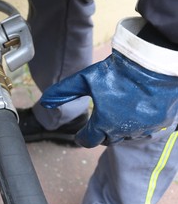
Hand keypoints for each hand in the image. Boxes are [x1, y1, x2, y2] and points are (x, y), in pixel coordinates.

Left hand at [40, 50, 177, 147]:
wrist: (152, 62)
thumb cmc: (116, 72)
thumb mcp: (84, 80)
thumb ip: (63, 92)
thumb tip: (44, 102)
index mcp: (104, 123)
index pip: (88, 141)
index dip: (82, 137)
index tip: (80, 133)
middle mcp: (124, 131)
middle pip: (107, 139)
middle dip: (100, 132)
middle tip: (98, 118)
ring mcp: (144, 128)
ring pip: (126, 135)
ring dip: (119, 128)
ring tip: (116, 111)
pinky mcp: (160, 122)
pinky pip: (145, 129)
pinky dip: (136, 123)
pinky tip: (134, 109)